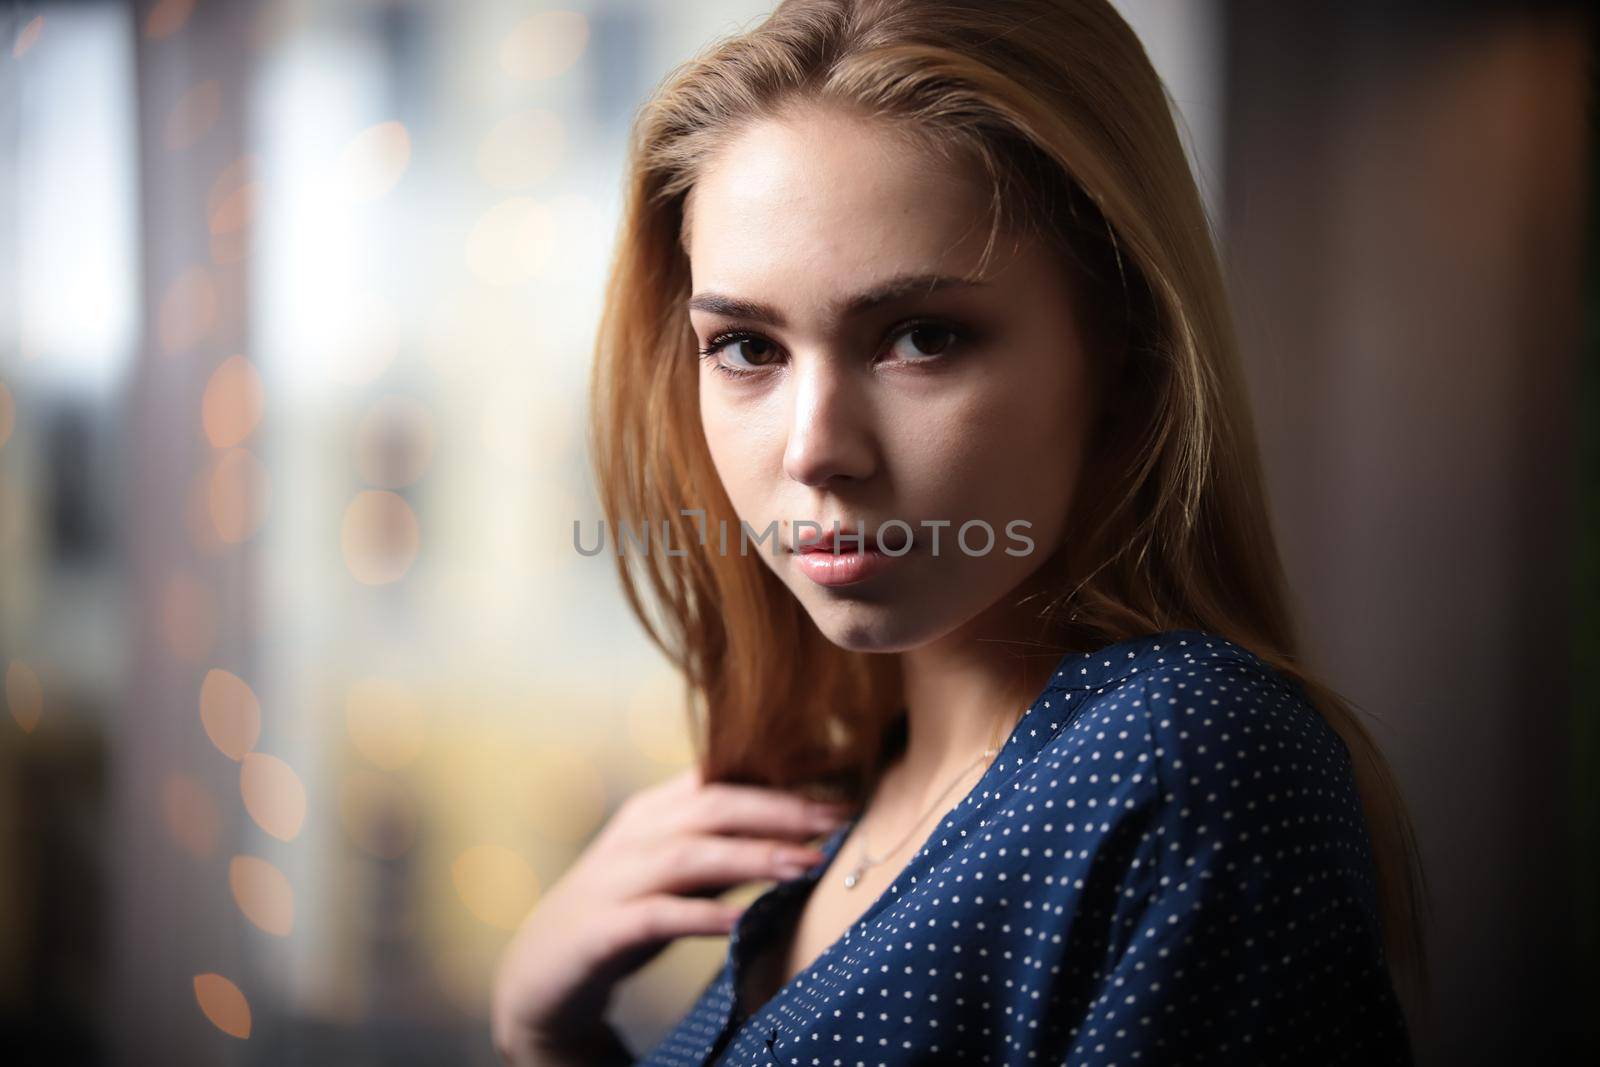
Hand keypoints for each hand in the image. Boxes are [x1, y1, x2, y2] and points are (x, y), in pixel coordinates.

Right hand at [489, 765, 854, 1064]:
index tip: (842, 778)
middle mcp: (635, 835)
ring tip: (806, 865)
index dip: (781, 776)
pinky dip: (701, 915)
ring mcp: (614, 879)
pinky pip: (656, 916)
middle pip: (712, 805)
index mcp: (655, 810)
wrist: (542, 973)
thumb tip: (805, 828)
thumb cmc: (627, 914)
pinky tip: (741, 921)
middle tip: (839, 819)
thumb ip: (730, 847)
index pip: (723, 778)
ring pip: (689, 853)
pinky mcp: (600, 930)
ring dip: (752, 856)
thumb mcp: (680, 873)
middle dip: (779, 809)